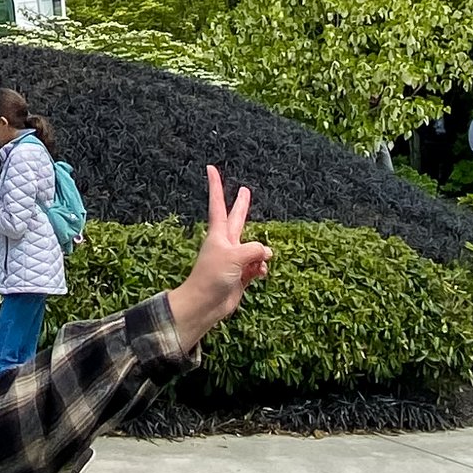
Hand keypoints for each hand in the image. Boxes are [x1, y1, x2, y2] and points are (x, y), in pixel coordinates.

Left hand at [165, 166, 270, 353]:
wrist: (205, 304)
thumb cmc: (212, 276)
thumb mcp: (235, 256)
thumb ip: (254, 250)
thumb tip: (267, 253)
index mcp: (219, 234)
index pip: (218, 204)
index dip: (216, 186)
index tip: (210, 168)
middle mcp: (227, 244)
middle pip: (237, 219)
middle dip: (242, 205)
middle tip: (245, 190)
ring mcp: (234, 259)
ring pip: (254, 248)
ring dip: (261, 254)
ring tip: (260, 263)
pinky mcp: (240, 275)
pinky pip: (257, 267)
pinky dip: (261, 270)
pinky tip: (260, 275)